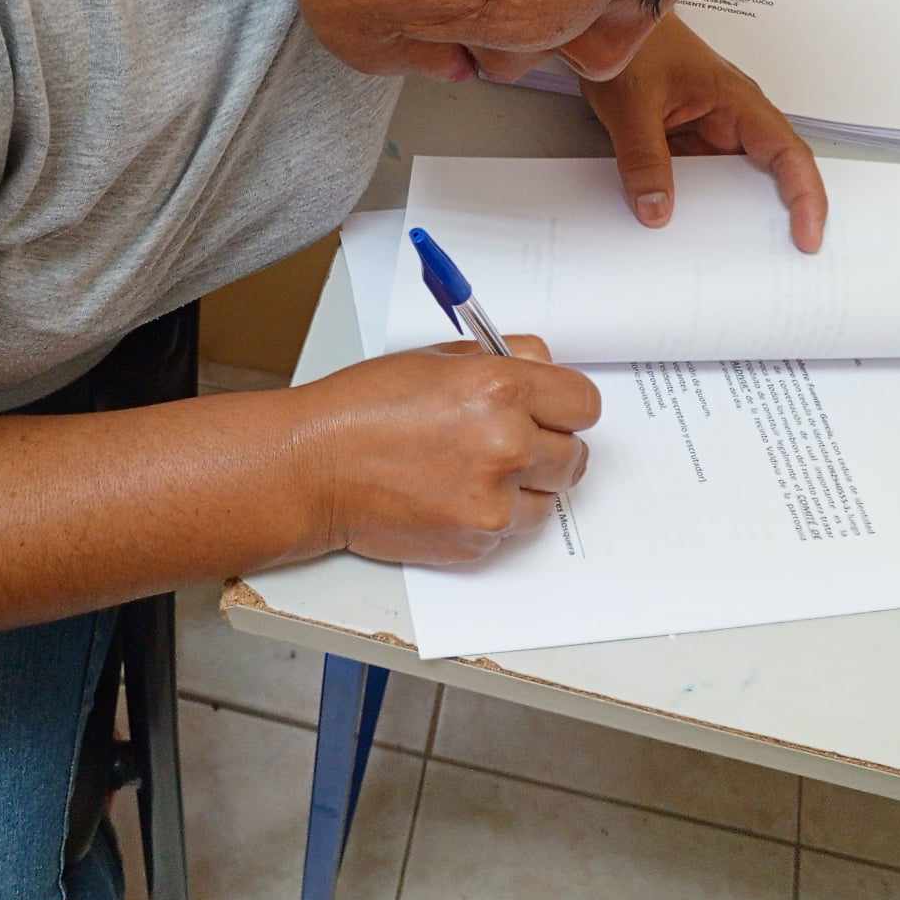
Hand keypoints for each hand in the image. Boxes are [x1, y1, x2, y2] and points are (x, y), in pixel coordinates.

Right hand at [288, 336, 600, 565]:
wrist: (314, 467)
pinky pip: (513, 529)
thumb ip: (505, 360)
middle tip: (510, 442)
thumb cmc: (364, 408)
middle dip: (549, 447)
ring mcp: (493, 500)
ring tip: (474, 470)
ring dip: (525, 487)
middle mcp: (507, 445)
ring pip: (549, 499)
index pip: (585, 404)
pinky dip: (493, 515)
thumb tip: (546, 369)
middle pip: (576, 456)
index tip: (553, 411)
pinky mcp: (478, 540)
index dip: (567, 406)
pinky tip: (452, 493)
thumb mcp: (437, 358)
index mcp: (501, 388)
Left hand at [580, 17, 827, 251]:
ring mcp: (710, 132)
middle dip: (775, 218)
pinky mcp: (687, 140)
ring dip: (731, 216)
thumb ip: (644, 159)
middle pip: (771, 175)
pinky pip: (701, 180)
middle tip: (772, 267)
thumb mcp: (631, 105)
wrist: (604, 20)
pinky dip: (698, 206)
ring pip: (734, 183)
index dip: (806, 197)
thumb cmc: (630, 45)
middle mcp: (733, 119)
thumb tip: (657, 211)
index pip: (788, 154)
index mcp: (738, 103)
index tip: (807, 237)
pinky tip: (683, 234)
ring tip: (726, 261)